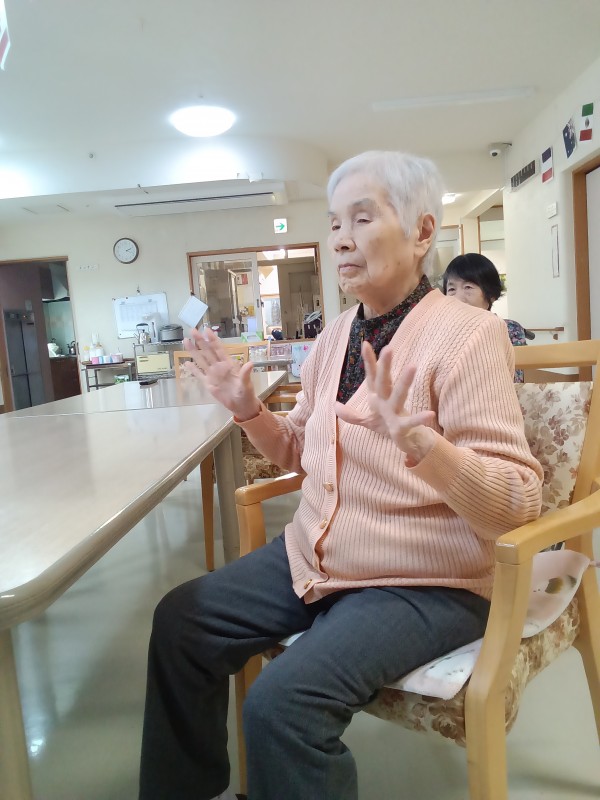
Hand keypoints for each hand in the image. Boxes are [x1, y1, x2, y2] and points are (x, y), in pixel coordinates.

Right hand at [184, 328, 259, 420]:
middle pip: (208, 352)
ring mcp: (212, 375)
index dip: (213, 339)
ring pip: (201, 360)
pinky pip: (199, 375)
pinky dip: (193, 369)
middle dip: (200, 341)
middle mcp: (219, 367)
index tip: (207, 330)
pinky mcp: (208, 384)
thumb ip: (245, 373)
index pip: (219, 349)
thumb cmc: (246, 393)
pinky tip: (186, 363)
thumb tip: (250, 363)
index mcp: (228, 364)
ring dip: (194, 351)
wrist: (241, 405)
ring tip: (186, 341)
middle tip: (192, 330)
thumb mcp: (246, 383)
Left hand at [335, 341, 435, 464]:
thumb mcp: (366, 420)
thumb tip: (335, 405)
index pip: (372, 376)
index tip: (365, 343)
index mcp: (378, 397)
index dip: (369, 361)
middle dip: (385, 366)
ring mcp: (396, 412)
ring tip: (412, 366)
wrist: (405, 442)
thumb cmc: (387, 425)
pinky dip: (420, 418)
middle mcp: (388, 400)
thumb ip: (351, 415)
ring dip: (405, 382)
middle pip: (385, 381)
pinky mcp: (403, 426)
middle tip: (388, 348)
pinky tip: (430, 414)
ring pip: (400, 395)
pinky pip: (411, 422)